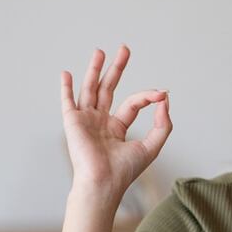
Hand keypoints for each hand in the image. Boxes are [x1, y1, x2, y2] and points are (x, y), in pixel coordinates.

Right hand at [61, 45, 171, 209]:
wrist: (103, 183)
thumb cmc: (125, 171)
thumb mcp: (153, 146)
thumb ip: (163, 125)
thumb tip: (165, 100)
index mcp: (117, 128)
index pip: (132, 103)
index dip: (147, 96)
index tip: (161, 94)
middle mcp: (100, 122)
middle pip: (108, 89)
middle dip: (117, 69)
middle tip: (124, 49)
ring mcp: (85, 121)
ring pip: (90, 89)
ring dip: (94, 70)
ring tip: (100, 51)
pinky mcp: (72, 122)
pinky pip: (68, 101)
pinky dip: (66, 88)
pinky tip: (66, 74)